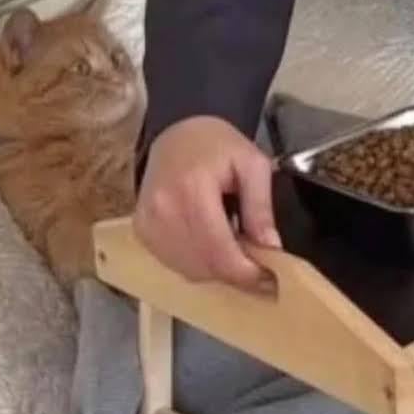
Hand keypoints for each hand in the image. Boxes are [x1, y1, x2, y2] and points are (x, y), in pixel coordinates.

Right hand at [134, 116, 280, 287]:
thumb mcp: (252, 163)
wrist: (176, 133)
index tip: (270, 280)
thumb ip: (261, 206)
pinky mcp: (142, 231)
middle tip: (260, 269)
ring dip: (217, 271)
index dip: (246, 272)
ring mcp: (148, 223)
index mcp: (192, 189)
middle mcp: (163, 210)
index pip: (219, 249)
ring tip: (237, 252)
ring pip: (189, 270)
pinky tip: (213, 246)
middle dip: (236, 274)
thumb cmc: (216, 144)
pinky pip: (174, 263)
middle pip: (204, 265)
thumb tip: (271, 248)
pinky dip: (197, 264)